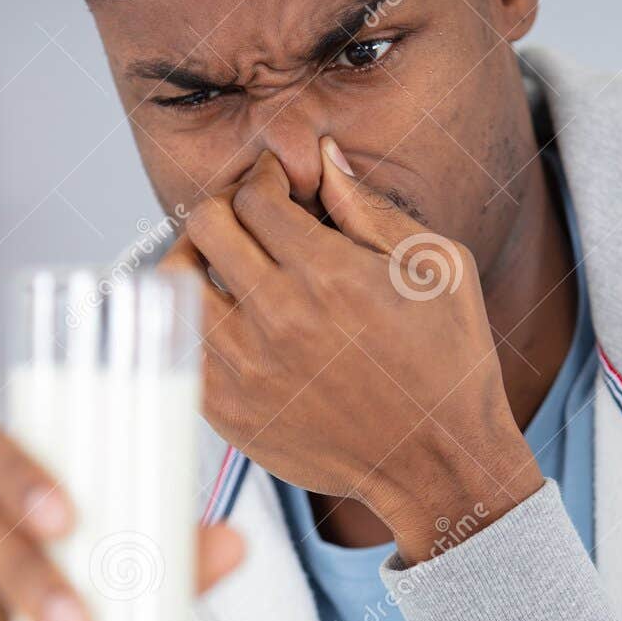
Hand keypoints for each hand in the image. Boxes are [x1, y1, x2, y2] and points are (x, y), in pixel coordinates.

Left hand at [164, 144, 541, 564]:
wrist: (437, 463)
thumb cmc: (447, 364)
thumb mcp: (436, 268)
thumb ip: (371, 208)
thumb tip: (325, 157)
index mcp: (328, 275)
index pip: (254, 196)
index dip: (264, 178)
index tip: (276, 184)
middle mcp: (277, 318)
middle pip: (204, 227)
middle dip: (224, 207)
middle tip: (245, 216)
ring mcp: (245, 368)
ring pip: (175, 282)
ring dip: (195, 260)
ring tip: (223, 262)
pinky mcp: (228, 410)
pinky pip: (181, 342)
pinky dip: (197, 319)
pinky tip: (230, 319)